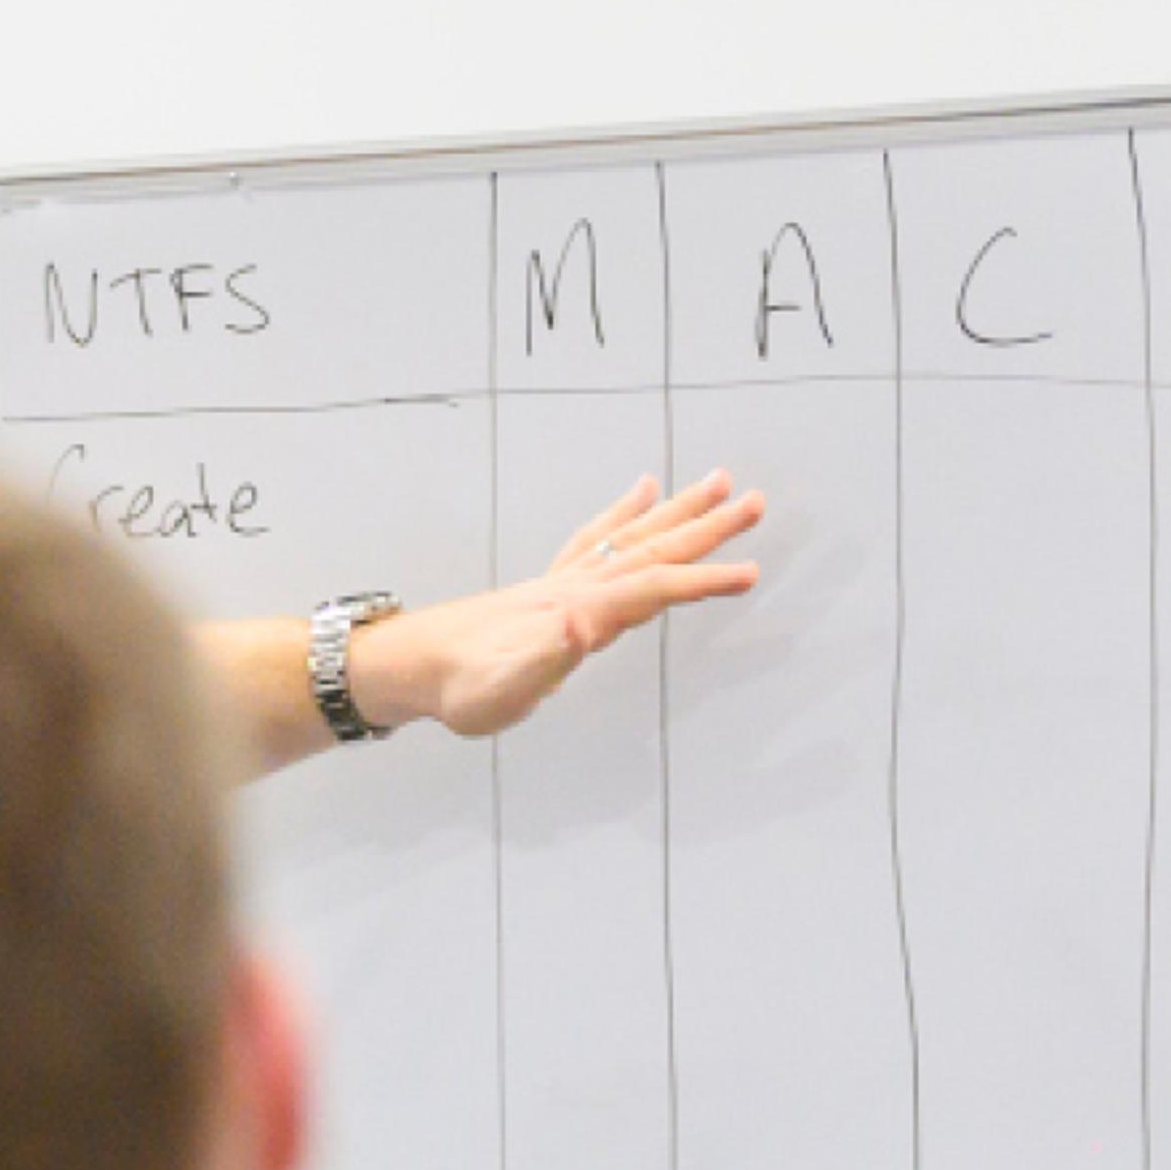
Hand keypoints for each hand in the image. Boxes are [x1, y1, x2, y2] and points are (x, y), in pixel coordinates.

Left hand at [374, 470, 764, 741]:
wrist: (413, 666)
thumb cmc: (461, 687)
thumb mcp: (503, 686)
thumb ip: (546, 657)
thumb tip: (583, 624)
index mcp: (577, 612)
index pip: (651, 589)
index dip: (701, 582)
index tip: (749, 574)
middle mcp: (575, 587)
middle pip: (651, 548)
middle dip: (705, 529)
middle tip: (757, 501)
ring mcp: (563, 582)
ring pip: (632, 536)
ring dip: (677, 510)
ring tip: (719, 481)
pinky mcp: (551, 587)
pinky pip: (597, 538)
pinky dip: (625, 513)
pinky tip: (643, 489)